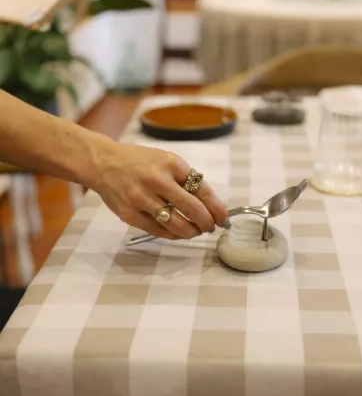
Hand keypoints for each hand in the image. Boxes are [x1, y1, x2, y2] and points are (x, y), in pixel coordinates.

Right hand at [91, 140, 230, 239]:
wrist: (103, 163)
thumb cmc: (139, 162)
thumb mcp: (166, 160)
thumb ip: (185, 179)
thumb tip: (209, 206)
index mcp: (171, 164)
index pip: (202, 190)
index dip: (217, 208)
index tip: (224, 219)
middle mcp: (157, 181)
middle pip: (193, 210)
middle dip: (207, 223)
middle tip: (210, 228)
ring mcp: (142, 199)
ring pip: (177, 225)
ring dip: (191, 232)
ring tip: (195, 231)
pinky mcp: (130, 214)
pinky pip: (158, 231)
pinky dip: (172, 235)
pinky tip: (178, 233)